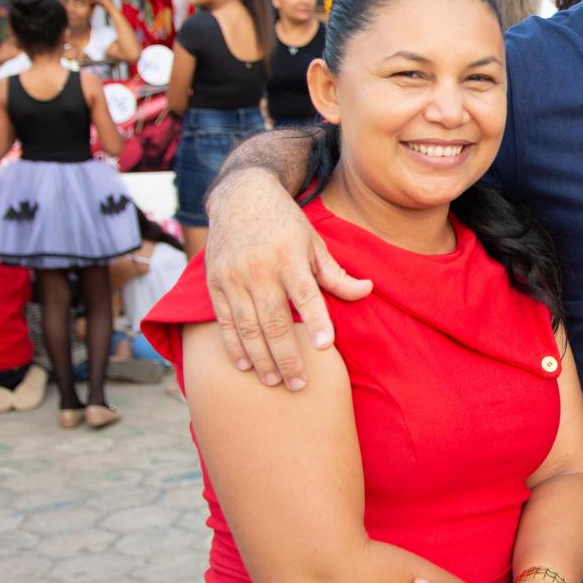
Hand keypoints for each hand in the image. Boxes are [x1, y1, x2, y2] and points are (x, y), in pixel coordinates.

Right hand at [204, 168, 370, 386]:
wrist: (241, 197)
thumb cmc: (285, 224)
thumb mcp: (315, 242)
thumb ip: (337, 274)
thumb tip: (368, 291)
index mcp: (290, 257)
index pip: (306, 294)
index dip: (316, 321)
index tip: (326, 347)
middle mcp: (260, 269)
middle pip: (274, 321)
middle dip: (287, 356)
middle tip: (299, 384)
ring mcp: (233, 277)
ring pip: (247, 327)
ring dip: (261, 359)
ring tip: (275, 382)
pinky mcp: (215, 283)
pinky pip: (224, 321)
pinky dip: (234, 346)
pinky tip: (246, 366)